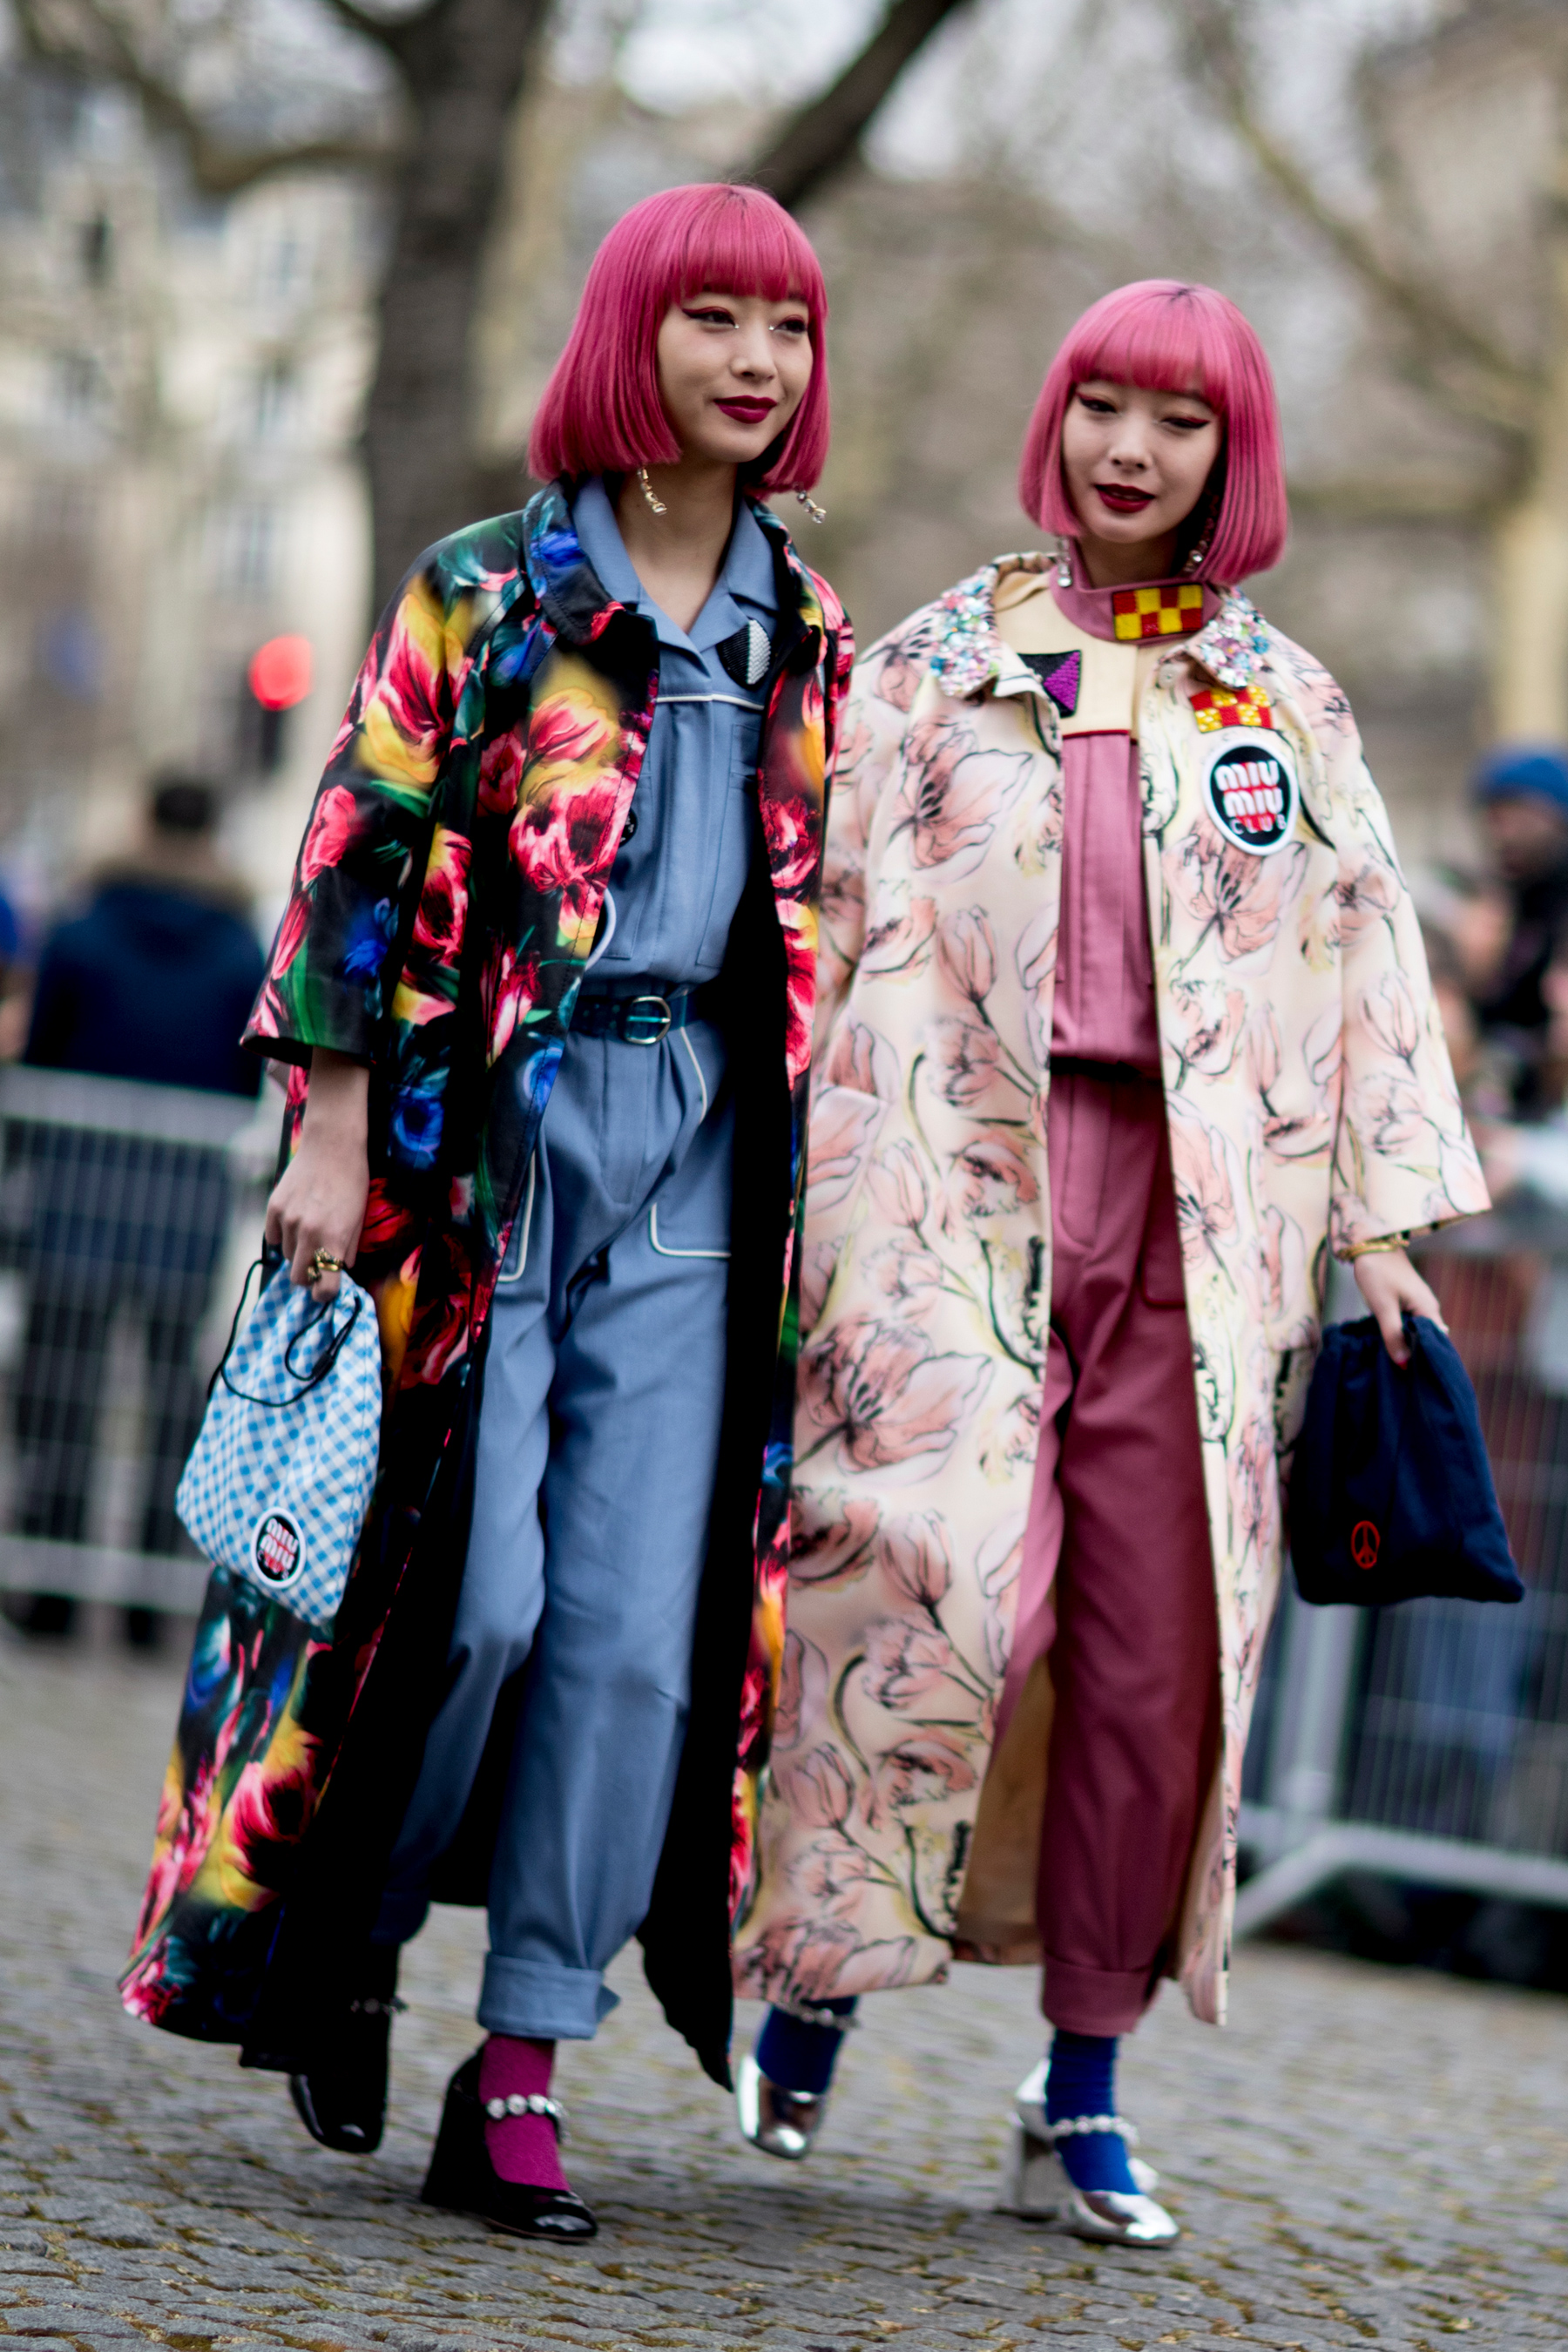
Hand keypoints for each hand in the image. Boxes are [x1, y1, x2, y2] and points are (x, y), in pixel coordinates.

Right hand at [263, 1048, 370, 1298]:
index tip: (328, 1290)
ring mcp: (288, 1221)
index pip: (325, 1288)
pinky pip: (274, 1238)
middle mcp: (308, 1233)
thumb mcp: (358, 1220)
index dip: (327, 1293)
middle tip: (319, 1262)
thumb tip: (339, 1271)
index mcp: (333, 1239)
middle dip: (310, 1276)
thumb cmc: (351, 1182)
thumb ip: (348, 1250)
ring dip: (299, 1252)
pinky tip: (296, 1220)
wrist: (332, 1145)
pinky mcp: (273, 1208)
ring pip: (288, 1257)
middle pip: (300, 1279)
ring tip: (312, 1231)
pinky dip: (283, 1236)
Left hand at [1353, 1247, 1443, 1366]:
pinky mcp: (1407, 1302)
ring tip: (1396, 1365)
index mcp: (1428, 1309)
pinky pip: (1409, 1324)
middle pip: (1428, 1339)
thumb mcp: (1383, 1307)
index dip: (1426, 1360)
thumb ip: (1393, 1335)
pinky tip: (1390, 1345)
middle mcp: (1428, 1308)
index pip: (1436, 1343)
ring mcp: (1418, 1304)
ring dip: (1407, 1345)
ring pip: (1417, 1332)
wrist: (1371, 1244)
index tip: (1415, 1377)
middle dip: (1416, 1355)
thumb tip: (1403, 1363)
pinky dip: (1401, 1335)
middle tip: (1403, 1376)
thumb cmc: (1378, 1273)